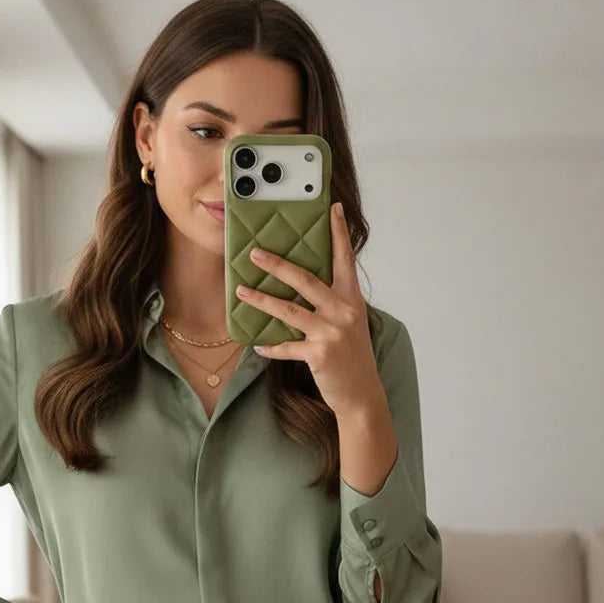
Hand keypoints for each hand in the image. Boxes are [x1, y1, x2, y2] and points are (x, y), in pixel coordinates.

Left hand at [234, 201, 384, 417]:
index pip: (345, 259)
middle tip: (255, 253)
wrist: (362, 393)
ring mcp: (331, 333)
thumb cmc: (352, 356)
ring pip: (289, 310)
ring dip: (262, 300)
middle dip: (278, 265)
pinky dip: (270, 347)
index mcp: (351, 299)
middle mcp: (343, 311)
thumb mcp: (350, 322)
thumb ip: (333, 301)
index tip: (333, 208)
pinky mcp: (319, 354)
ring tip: (241, 290)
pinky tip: (256, 344)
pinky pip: (286, 347)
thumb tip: (304, 283)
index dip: (338, 233)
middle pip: (306, 280)